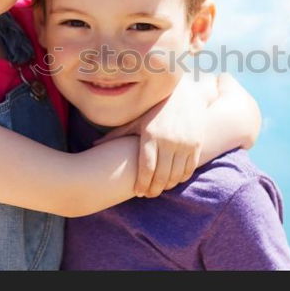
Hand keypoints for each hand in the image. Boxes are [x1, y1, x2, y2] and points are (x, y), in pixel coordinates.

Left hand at [97, 77, 208, 197]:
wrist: (184, 95)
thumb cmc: (155, 110)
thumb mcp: (137, 121)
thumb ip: (117, 135)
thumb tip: (94, 144)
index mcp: (151, 135)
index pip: (146, 169)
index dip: (141, 184)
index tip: (137, 192)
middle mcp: (169, 140)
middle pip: (161, 176)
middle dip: (154, 190)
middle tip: (148, 194)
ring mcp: (185, 143)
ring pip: (176, 175)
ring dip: (168, 186)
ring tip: (160, 188)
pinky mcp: (196, 144)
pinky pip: (190, 168)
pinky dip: (181, 178)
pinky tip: (174, 180)